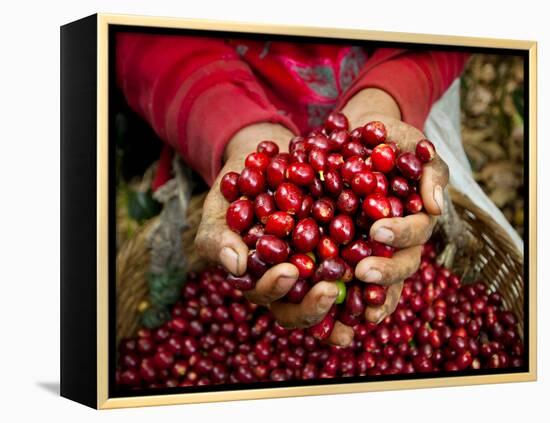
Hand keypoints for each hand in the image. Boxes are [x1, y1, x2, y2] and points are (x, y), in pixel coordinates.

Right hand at [195, 123, 353, 346]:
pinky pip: (359, 265)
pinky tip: (387, 263)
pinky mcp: (344, 248)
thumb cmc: (236, 190)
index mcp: (259, 278)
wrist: (266, 162)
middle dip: (315, 306)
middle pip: (301, 308)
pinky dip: (372, 269)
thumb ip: (219, 238)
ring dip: (351, 302)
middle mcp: (291, 281)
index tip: (290, 271)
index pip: (266, 295)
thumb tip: (236, 266)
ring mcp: (317, 267)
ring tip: (367, 297)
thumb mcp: (220, 209)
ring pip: (333, 295)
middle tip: (330, 289)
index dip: (276, 290)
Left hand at [341, 88, 448, 323]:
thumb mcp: (411, 145)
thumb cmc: (388, 140)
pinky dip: (344, 297)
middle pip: (401, 264)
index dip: (401, 233)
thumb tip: (435, 206)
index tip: (378, 229)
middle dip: (386, 271)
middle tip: (363, 272)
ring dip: (370, 296)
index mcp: (415, 217)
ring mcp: (374, 248)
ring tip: (357, 310)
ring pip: (380, 281)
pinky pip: (349, 279)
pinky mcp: (348, 252)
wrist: (356, 138)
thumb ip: (429, 171)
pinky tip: (328, 304)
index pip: (415, 231)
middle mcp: (398, 240)